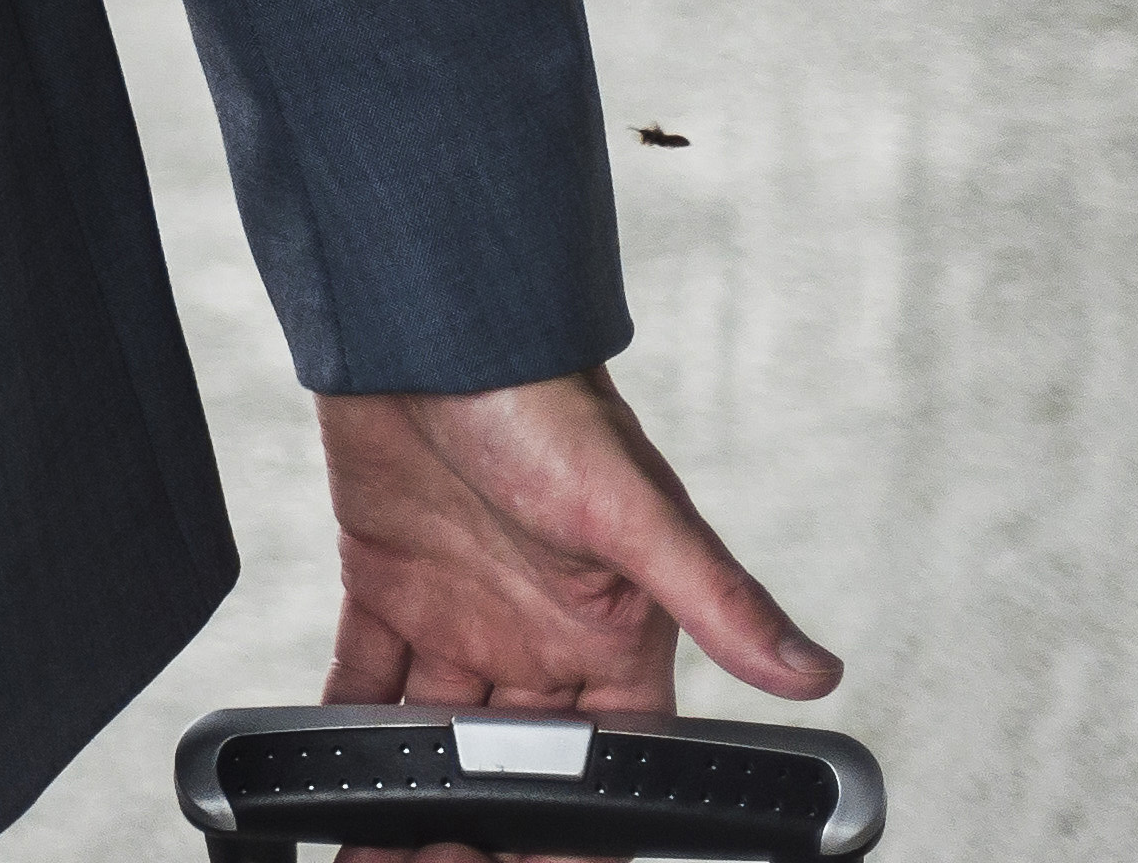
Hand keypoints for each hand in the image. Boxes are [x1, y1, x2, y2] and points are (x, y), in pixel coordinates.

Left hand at [314, 369, 839, 862]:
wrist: (433, 326)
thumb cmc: (545, 403)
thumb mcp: (635, 511)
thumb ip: (716, 600)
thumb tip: (816, 672)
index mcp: (609, 636)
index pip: (607, 761)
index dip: (579, 824)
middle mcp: (537, 639)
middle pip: (510, 764)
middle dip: (478, 825)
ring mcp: (461, 615)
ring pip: (431, 734)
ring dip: (401, 789)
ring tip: (373, 854)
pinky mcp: (388, 584)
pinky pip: (363, 674)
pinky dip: (342, 721)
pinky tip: (322, 767)